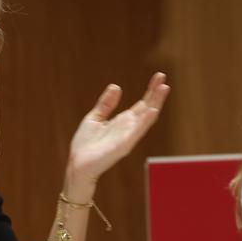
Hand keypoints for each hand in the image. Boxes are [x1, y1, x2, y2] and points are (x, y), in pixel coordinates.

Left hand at [64, 72, 170, 198]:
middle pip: (147, 108)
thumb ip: (106, 104)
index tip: (159, 76)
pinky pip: (136, 132)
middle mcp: (129, 128)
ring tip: (164, 89)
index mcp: (123, 122)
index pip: (142, 104)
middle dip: (156, 93)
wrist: (77, 164)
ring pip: (146, 118)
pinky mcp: (123, 145)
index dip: (151, 90)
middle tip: (163, 77)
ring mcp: (128, 137)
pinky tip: (153, 110)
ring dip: (155, 103)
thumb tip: (116, 86)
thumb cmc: (86, 145)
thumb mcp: (95, 117)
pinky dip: (145, 121)